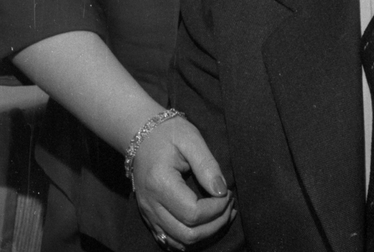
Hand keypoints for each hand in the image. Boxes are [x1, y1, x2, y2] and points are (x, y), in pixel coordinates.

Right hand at [131, 114, 233, 247]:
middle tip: (230, 205)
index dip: (216, 209)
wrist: (142, 136)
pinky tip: (208, 223)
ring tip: (224, 215)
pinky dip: (192, 238)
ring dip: (206, 235)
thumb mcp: (192, 140)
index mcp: (160, 184)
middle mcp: (151, 206)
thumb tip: (222, 191)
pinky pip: (171, 240)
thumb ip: (207, 165)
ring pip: (179, 243)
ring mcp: (148, 215)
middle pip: (187, 234)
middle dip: (215, 225)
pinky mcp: (150, 218)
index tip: (229, 193)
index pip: (193, 213)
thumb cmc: (169, 133)